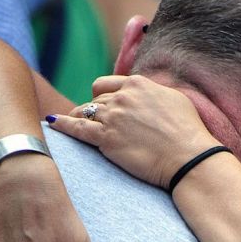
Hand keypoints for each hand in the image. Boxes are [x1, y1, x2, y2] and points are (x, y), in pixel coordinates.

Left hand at [47, 75, 219, 188]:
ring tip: (68, 122)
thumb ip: (154, 94)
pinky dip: (61, 124)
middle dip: (92, 110)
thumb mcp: (174, 100)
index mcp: (138, 84)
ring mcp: (112, 117)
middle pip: (95, 100)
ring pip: (84, 112)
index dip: (102, 95)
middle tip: (91, 121)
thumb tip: (147, 96)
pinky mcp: (106, 139)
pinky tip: (51, 123)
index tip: (100, 103)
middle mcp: (122, 97)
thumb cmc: (189, 131)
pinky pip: (76, 128)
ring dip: (76, 117)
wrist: (188, 157)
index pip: (108, 85)